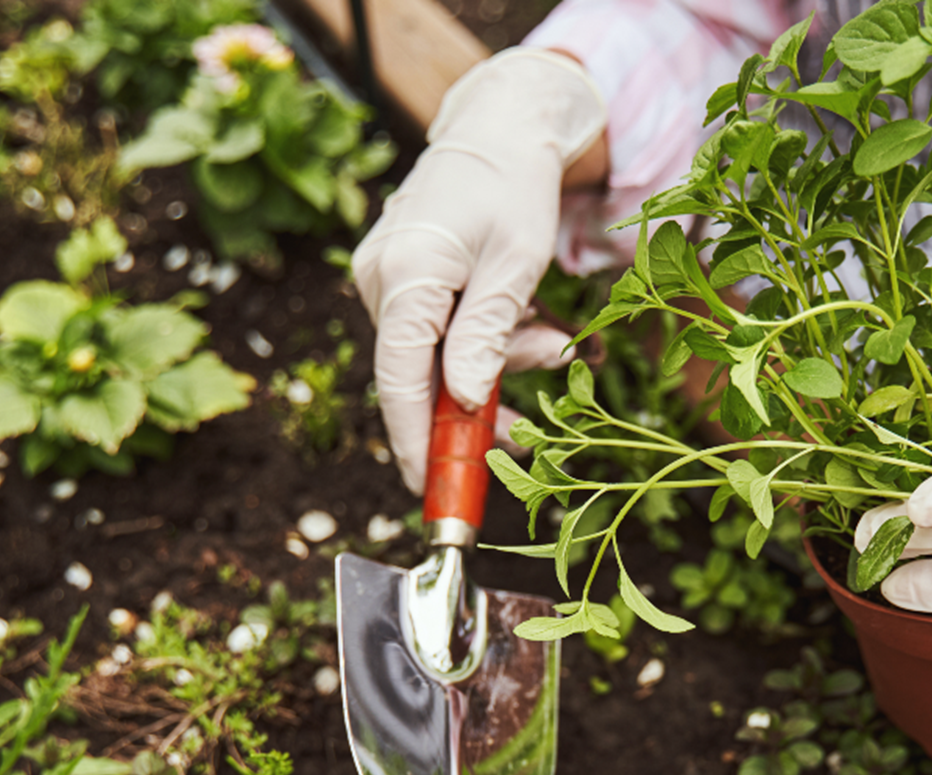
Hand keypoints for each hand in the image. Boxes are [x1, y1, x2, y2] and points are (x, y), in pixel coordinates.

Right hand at [352, 49, 604, 491]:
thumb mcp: (516, 265)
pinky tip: (524, 325)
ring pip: (434, 355)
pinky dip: (481, 340)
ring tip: (550, 344)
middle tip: (528, 432)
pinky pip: (436, 330)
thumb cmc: (515, 189)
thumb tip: (462, 400)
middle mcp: (381, 278)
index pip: (400, 378)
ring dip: (493, 363)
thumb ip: (487, 336)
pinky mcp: (399, 277)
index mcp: (406, 274)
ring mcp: (385, 277)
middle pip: (418, 373)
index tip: (432, 489)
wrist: (498, 129)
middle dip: (477, 403)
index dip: (416, 440)